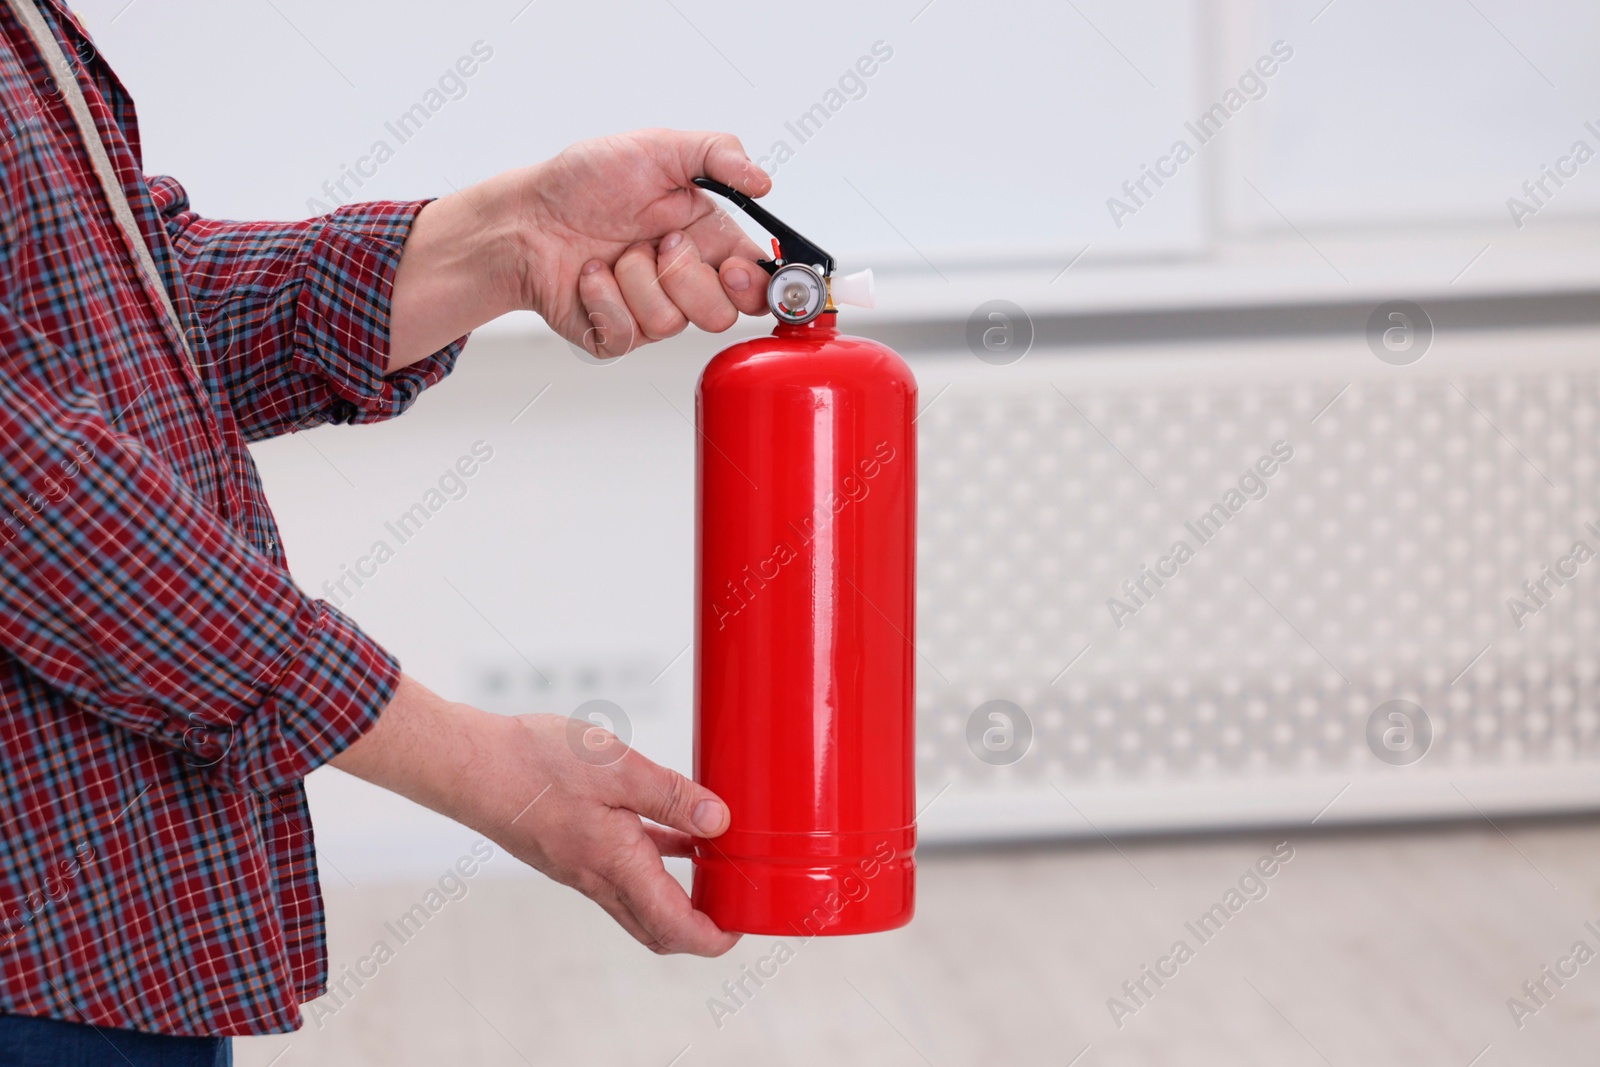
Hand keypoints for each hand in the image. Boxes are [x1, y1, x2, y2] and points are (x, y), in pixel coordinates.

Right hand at [331, 676, 738, 955]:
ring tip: (718, 866)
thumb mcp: (617, 769)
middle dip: (702, 927)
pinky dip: (656, 861)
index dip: (716, 937)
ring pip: (641, 901)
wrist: (468, 764)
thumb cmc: (535, 764)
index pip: (676, 928)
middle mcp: (599, 879)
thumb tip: (720, 820)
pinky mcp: (571, 849)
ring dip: (680, 894)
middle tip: (736, 902)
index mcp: (616, 867)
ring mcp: (582, 867)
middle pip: (659, 928)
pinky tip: (673, 831)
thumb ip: (671, 796)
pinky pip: (623, 870)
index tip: (745, 926)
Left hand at [511, 129, 772, 356]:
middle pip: (721, 315)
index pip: (757, 285)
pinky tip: (592, 274)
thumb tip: (763, 181)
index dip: (756, 288)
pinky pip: (628, 334)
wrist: (528, 215)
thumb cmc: (585, 182)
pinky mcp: (617, 334)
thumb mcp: (657, 148)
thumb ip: (718, 154)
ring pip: (672, 324)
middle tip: (658, 243)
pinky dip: (603, 297)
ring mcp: (651, 311)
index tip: (733, 268)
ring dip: (635, 279)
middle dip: (685, 276)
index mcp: (707, 241)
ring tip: (615, 252)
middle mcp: (684, 281)